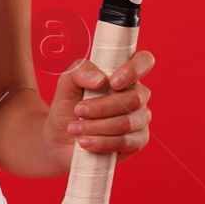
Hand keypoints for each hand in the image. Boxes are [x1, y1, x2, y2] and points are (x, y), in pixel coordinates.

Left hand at [43, 50, 153, 172]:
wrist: (61, 137)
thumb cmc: (68, 106)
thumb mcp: (66, 83)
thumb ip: (79, 71)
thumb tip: (100, 79)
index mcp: (124, 74)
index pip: (144, 61)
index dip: (134, 69)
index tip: (113, 82)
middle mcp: (137, 95)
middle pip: (134, 98)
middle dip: (101, 107)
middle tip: (78, 111)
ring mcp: (140, 118)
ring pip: (127, 122)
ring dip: (96, 126)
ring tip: (75, 129)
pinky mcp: (137, 141)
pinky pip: (126, 142)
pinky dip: (102, 142)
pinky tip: (85, 142)